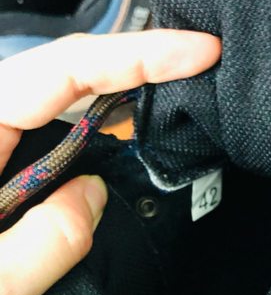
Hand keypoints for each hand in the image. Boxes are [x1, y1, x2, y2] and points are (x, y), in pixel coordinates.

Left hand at [0, 29, 220, 294]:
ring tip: (170, 114)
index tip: (199, 52)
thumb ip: (48, 242)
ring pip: (56, 113)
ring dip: (112, 112)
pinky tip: (118, 157)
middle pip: (60, 80)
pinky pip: (47, 150)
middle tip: (198, 72)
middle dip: (132, 72)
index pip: (59, 74)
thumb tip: (93, 193)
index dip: (136, 56)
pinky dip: (90, 149)